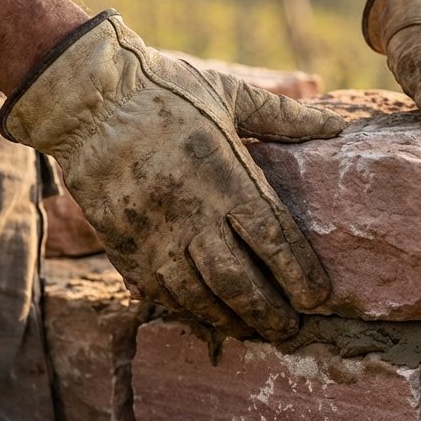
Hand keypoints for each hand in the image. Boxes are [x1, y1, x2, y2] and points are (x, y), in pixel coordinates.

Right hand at [1, 11, 344, 341]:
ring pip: (196, 295)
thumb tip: (334, 126)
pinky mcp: (121, 244)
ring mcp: (152, 232)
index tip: (319, 297)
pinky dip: (186, 309)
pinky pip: (158, 291)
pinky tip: (206, 317)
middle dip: (268, 312)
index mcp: (222, 174)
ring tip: (254, 331)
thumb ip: (283, 117)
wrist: (85, 99)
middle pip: (237, 280)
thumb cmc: (165, 89)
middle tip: (291, 331)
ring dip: (229, 319)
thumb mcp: (229, 93)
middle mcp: (189, 211)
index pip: (272, 236)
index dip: (298, 273)